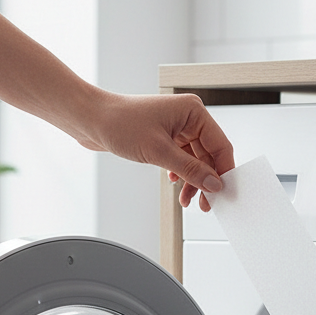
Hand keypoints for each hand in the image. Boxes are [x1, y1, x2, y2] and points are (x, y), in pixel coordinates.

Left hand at [73, 91, 233, 210]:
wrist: (91, 119)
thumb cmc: (119, 122)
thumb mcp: (158, 151)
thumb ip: (190, 169)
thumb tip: (213, 184)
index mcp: (192, 111)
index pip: (220, 145)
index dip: (223, 171)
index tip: (223, 192)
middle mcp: (187, 118)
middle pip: (209, 155)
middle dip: (206, 180)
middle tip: (205, 203)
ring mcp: (176, 127)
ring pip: (195, 160)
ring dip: (192, 180)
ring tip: (186, 199)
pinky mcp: (165, 137)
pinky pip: (182, 159)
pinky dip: (181, 174)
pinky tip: (174, 183)